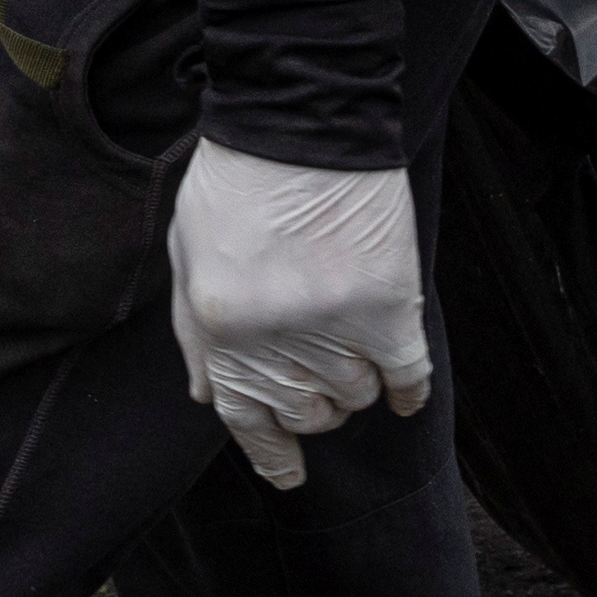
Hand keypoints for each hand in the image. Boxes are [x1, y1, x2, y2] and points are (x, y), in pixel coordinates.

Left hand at [169, 137, 431, 486]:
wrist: (303, 120)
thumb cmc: (239, 179)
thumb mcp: (189, 255)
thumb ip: (194, 332)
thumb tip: (208, 397)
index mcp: (221, 332)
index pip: (247, 421)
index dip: (271, 456)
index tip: (288, 475)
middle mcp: (274, 342)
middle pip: (308, 413)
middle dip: (313, 402)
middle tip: (320, 365)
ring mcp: (334, 329)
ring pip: (355, 397)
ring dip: (355, 381)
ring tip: (352, 339)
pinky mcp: (388, 309)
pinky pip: (407, 376)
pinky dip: (407, 390)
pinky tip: (403, 392)